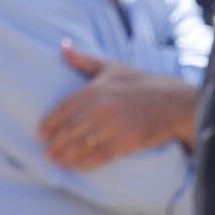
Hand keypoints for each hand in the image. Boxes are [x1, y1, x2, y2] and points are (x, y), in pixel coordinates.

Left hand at [41, 47, 200, 170]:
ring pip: (81, 145)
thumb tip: (63, 47)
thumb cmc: (143, 83)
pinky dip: (84, 163)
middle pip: (70, 130)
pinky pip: (98, 156)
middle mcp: (101, 109)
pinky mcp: (125, 143)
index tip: (40, 133)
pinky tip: (75, 167)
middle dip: (55, 143)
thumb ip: (84, 61)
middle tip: (46, 152)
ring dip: (66, 156)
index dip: (50, 123)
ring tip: (56, 161)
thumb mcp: (112, 67)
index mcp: (96, 90)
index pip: (64, 108)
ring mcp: (113, 127)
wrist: (174, 103)